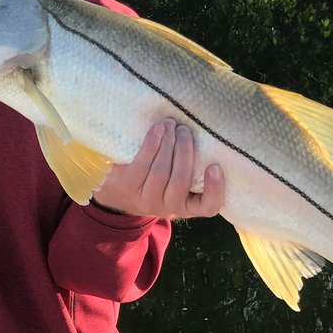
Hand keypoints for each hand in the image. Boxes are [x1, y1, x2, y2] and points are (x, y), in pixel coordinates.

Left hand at [93, 118, 224, 219]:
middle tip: (185, 130)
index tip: (214, 167)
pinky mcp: (127, 187)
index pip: (208, 207)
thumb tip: (205, 136)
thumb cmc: (155, 179)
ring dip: (168, 143)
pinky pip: (142, 165)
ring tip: (171, 125)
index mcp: (186, 206)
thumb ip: (190, 169)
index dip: (215, 189)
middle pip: (181, 180)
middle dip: (185, 150)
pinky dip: (152, 144)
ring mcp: (146, 200)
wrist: (116, 189)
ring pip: (161, 172)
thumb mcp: (175, 182)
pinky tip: (157, 130)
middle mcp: (167, 208)